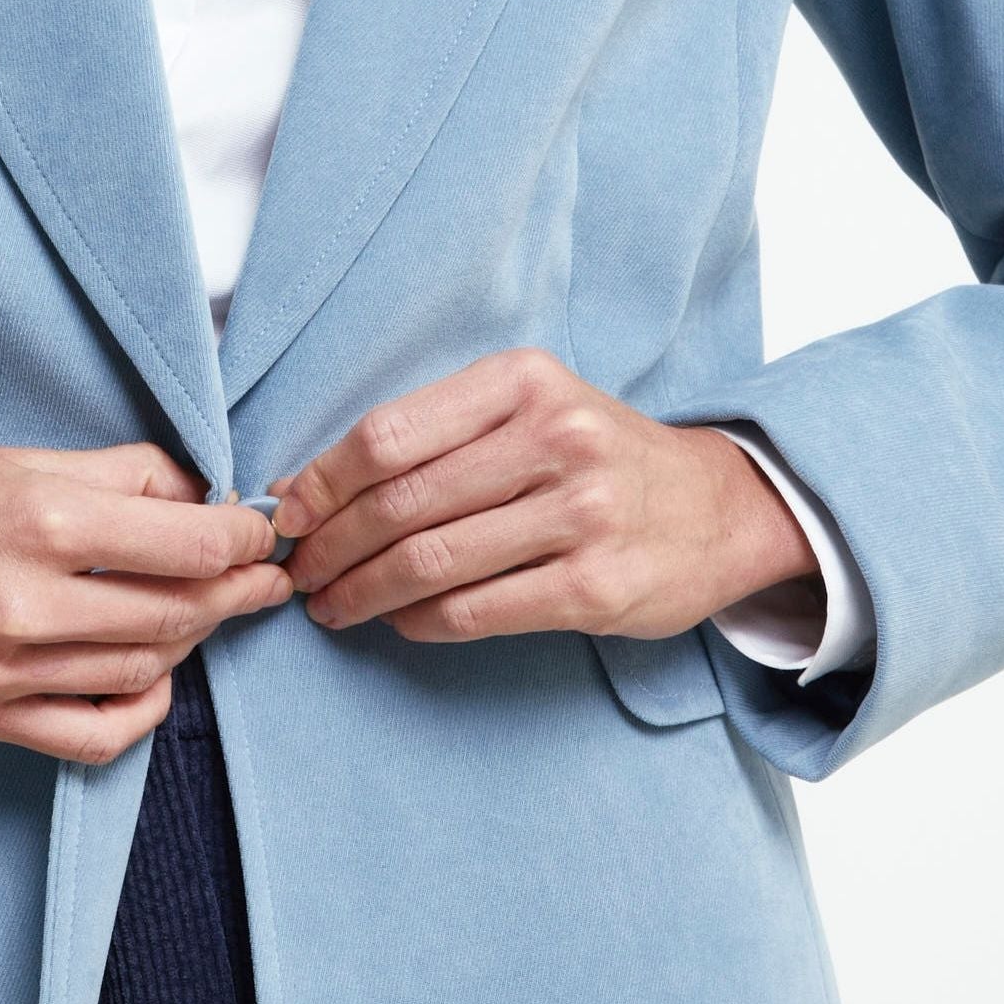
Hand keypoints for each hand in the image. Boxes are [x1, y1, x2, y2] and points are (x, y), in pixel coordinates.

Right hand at [0, 421, 290, 762]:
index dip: (243, 538)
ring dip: (191, 641)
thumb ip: (115, 475)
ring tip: (207, 611)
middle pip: (178, 611)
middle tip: (262, 575)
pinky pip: (90, 737)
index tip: (260, 530)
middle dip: (235, 590)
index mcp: (38, 520)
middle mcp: (25, 604)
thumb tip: (197, 493)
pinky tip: (151, 679)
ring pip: (143, 671)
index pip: (189, 543)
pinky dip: (137, 712)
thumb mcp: (11, 454)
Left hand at [268, 352, 815, 646]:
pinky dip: (421, 621)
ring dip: (364, 592)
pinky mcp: (596, 587)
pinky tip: (400, 621)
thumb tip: (308, 488)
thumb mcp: (528, 408)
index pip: (388, 434)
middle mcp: (555, 439)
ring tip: (333, 604)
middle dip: (332, 546)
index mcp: (522, 382)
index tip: (287, 514)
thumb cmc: (596, 454)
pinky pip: (477, 611)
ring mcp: (581, 515)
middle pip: (401, 503)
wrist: (716, 506)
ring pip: (432, 563)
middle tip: (300, 571)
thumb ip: (433, 434)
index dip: (322, 482)